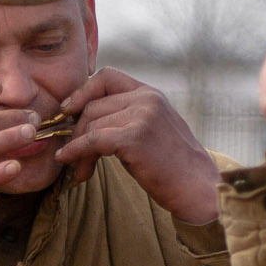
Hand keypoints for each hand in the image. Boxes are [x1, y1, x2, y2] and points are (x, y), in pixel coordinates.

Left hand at [54, 68, 222, 222]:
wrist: (197, 188)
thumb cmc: (172, 166)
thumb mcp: (151, 129)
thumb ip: (125, 117)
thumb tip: (83, 119)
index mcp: (150, 93)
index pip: (106, 77)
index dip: (82, 92)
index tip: (67, 111)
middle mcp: (147, 99)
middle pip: (92, 106)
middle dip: (76, 132)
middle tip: (71, 157)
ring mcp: (142, 116)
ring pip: (90, 125)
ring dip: (78, 150)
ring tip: (80, 171)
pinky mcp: (135, 137)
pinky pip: (92, 140)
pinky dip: (75, 151)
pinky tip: (68, 161)